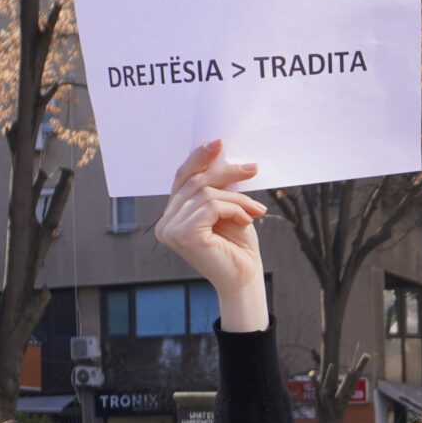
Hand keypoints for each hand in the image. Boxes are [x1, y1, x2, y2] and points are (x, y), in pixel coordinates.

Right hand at [153, 141, 267, 315]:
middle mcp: (165, 223)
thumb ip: (217, 186)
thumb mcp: (227, 209)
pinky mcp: (183, 235)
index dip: (199, 158)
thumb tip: (219, 152)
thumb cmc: (238, 247)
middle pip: (194, 181)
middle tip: (253, 168)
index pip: (182, 178)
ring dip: (237, 198)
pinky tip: (247, 221)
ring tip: (256, 211)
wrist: (245, 280)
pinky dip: (235, 209)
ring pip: (205, 193)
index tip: (220, 142)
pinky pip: (212, 206)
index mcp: (171, 216)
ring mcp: (171, 230)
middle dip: (226, 172)